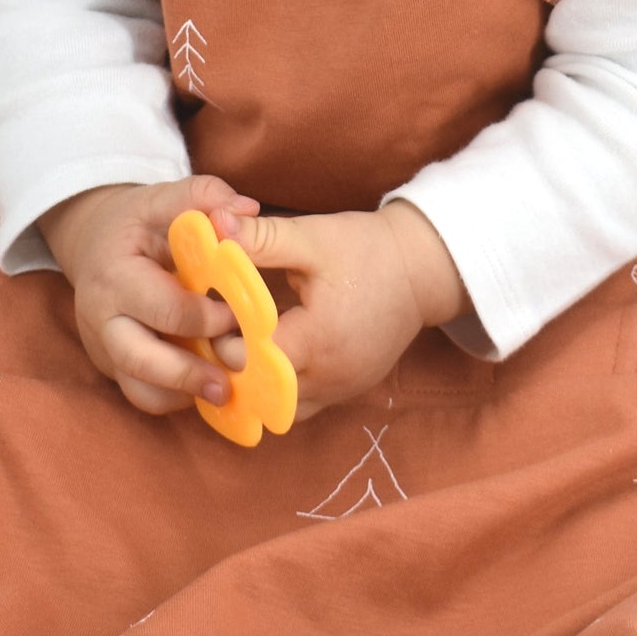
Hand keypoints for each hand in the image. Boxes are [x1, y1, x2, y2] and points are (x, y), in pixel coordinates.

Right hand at [40, 173, 260, 417]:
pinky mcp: (114, 368)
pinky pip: (145, 396)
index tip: (238, 314)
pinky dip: (177, 397)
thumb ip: (204, 196)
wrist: (94, 245)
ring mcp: (104, 348)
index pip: (165, 308)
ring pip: (141, 390)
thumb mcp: (163, 199)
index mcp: (115, 276)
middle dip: (190, 374)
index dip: (207, 317)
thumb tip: (248, 210)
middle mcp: (102, 318)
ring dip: (185, 394)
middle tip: (231, 381)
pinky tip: (206, 384)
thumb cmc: (138, 223)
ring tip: (224, 391)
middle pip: (142, 361)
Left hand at [224, 200, 467, 419]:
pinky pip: (299, 405)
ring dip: (253, 383)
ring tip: (240, 347)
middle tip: (216, 333)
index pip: (250, 359)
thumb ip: (260, 238)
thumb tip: (213, 228)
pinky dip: (277, 389)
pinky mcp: (346, 391)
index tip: (213, 314)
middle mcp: (329, 377)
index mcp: (318, 339)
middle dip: (232, 366)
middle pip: (259, 391)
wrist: (423, 271)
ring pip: (277, 407)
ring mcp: (340, 390)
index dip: (223, 339)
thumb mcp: (312, 238)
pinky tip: (267, 358)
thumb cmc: (367, 251)